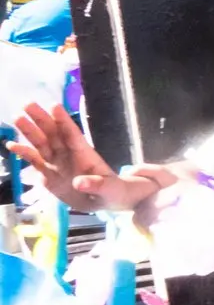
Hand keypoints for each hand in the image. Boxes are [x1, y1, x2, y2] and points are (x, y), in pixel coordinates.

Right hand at [6, 103, 161, 211]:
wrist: (102, 201)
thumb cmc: (111, 190)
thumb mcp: (110, 190)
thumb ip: (96, 185)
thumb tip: (79, 183)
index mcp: (85, 154)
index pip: (73, 135)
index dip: (64, 121)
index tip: (54, 106)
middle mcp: (68, 154)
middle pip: (54, 133)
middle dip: (42, 119)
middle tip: (28, 104)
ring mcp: (57, 162)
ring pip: (41, 143)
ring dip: (29, 131)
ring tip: (17, 118)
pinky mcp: (48, 173)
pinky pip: (34, 160)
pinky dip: (23, 152)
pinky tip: (11, 144)